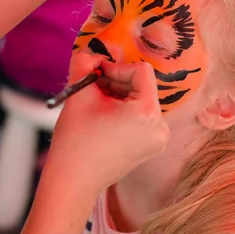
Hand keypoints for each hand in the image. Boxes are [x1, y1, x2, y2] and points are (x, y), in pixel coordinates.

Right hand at [47, 53, 169, 191]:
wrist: (73, 181)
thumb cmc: (75, 139)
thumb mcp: (78, 93)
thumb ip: (85, 62)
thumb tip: (93, 51)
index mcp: (147, 113)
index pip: (141, 71)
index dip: (116, 68)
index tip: (96, 76)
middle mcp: (161, 127)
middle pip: (142, 86)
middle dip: (116, 83)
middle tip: (93, 89)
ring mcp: (160, 139)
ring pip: (142, 100)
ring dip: (119, 96)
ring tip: (97, 106)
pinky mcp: (154, 146)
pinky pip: (143, 116)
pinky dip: (125, 111)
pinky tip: (105, 119)